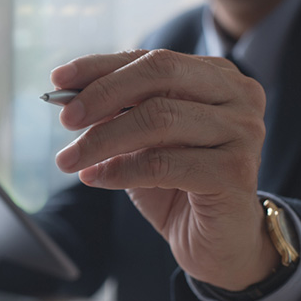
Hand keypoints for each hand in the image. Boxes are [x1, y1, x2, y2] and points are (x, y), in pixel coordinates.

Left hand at [51, 49, 278, 290]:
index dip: (101, 67)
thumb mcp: (141, 140)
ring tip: (68, 160)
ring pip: (158, 119)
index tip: (58, 79)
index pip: (151, 60)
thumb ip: (115, 113)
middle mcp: (237, 95)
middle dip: (103, 94)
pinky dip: (120, 170)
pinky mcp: (235, 172)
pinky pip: (163, 163)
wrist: (216, 240)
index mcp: (215, 76)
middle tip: (65, 119)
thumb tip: (66, 99)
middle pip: (160, 75)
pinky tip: (95, 178)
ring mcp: (242, 132)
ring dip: (102, 140)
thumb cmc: (176, 183)